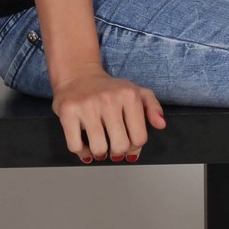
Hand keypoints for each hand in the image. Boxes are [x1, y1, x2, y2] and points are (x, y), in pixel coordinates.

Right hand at [51, 64, 165, 162]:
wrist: (78, 75)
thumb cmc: (109, 89)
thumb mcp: (137, 92)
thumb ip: (153, 107)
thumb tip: (161, 124)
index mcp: (129, 95)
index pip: (139, 138)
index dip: (134, 147)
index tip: (128, 143)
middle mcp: (109, 99)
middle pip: (120, 146)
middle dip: (117, 152)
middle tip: (113, 146)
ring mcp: (87, 105)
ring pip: (98, 149)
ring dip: (99, 153)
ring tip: (99, 145)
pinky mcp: (68, 111)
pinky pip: (76, 146)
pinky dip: (82, 152)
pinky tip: (85, 145)